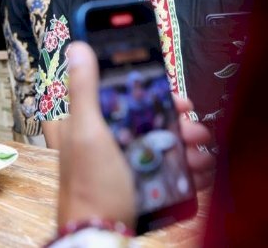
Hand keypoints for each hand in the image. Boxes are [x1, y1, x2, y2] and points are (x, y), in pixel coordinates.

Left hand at [58, 42, 215, 227]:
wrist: (99, 233)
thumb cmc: (89, 185)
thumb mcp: (87, 131)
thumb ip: (85, 89)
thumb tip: (77, 47)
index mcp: (90, 122)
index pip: (125, 97)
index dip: (154, 93)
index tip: (177, 98)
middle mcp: (106, 140)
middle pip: (149, 121)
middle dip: (177, 123)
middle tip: (194, 130)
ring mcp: (123, 163)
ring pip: (162, 145)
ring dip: (187, 147)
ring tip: (199, 155)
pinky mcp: (138, 184)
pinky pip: (167, 170)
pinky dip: (185, 169)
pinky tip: (197, 173)